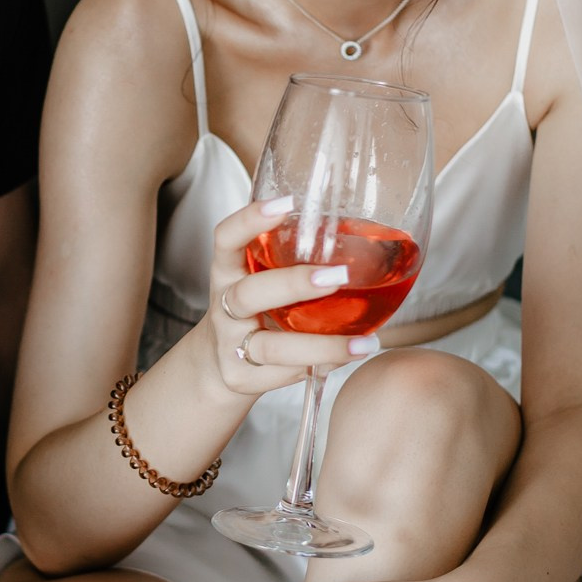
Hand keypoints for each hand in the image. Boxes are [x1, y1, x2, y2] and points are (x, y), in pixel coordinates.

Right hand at [204, 198, 379, 401]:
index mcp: (228, 272)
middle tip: (338, 276)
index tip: (286, 204)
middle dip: (293, 284)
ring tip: (365, 342)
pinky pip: (285, 375)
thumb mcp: (259, 279)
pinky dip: (319, 367)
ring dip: (322, 345)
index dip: (249, 220)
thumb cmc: (254, 312)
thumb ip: (290, 260)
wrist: (217, 365)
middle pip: (248, 294)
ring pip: (272, 347)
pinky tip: (347, 358)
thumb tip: (365, 240)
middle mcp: (224, 307)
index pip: (226, 239)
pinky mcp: (242, 378)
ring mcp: (230, 345)